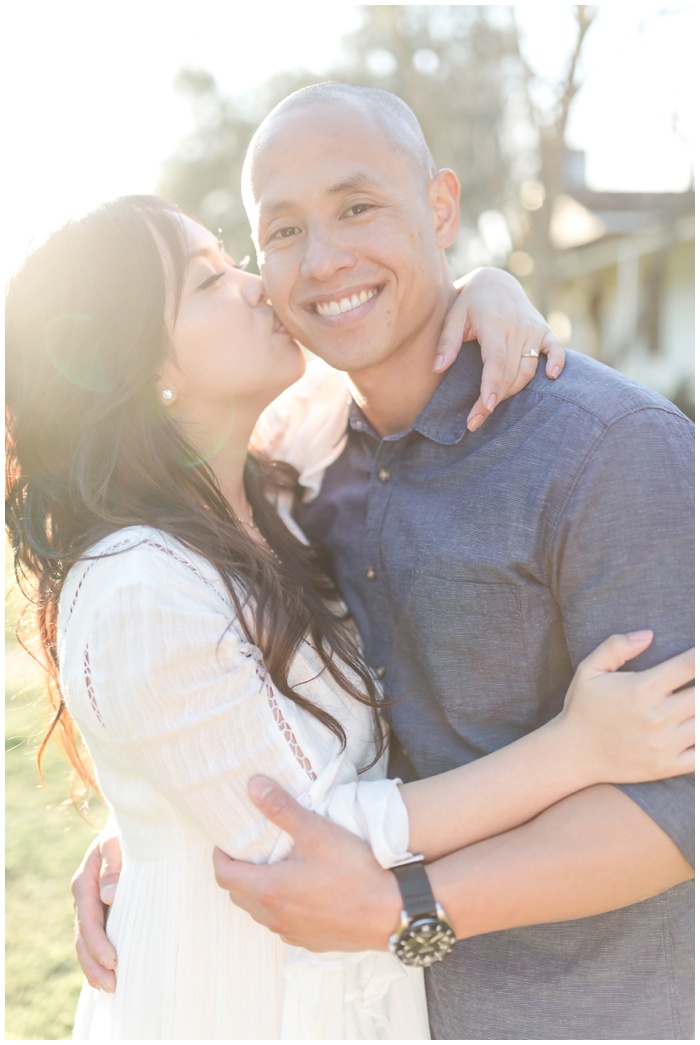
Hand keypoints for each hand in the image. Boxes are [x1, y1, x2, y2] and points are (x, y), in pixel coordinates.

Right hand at [71, 829, 122, 991]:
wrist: (135, 824)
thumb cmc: (129, 831)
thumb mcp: (118, 840)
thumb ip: (114, 864)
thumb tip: (110, 895)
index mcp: (84, 882)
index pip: (89, 920)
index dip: (99, 944)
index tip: (113, 961)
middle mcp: (85, 897)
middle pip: (83, 938)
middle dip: (95, 965)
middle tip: (113, 986)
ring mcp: (93, 905)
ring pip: (87, 943)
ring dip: (96, 967)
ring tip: (111, 988)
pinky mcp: (105, 910)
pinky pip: (99, 938)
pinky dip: (101, 958)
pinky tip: (112, 975)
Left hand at [213, 777, 400, 951]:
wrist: (392, 913)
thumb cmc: (355, 871)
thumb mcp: (317, 832)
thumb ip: (282, 809)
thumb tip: (253, 787)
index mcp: (269, 890)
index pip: (225, 875)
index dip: (221, 856)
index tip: (226, 840)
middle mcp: (275, 917)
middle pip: (239, 895)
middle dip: (238, 871)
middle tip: (249, 849)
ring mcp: (293, 932)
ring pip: (261, 911)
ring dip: (259, 890)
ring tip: (275, 865)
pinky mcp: (311, 941)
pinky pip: (283, 923)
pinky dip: (281, 906)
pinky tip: (301, 890)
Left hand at [435, 268, 564, 431]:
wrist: (496, 281)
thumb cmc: (469, 303)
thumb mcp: (453, 316)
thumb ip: (446, 342)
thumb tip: (437, 369)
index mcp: (494, 325)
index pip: (496, 361)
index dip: (492, 386)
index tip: (484, 408)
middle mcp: (517, 328)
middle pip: (511, 372)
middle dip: (495, 399)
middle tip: (475, 422)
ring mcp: (533, 329)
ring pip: (528, 369)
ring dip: (513, 391)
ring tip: (491, 407)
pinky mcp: (544, 331)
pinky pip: (556, 349)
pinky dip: (556, 363)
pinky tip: (551, 377)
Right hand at [559, 630, 694, 782]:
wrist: (573, 754)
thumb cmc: (582, 708)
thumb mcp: (589, 670)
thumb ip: (616, 647)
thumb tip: (648, 635)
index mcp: (642, 688)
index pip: (689, 665)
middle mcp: (658, 716)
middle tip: (698, 682)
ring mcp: (665, 743)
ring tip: (693, 703)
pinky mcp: (667, 766)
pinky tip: (695, 727)